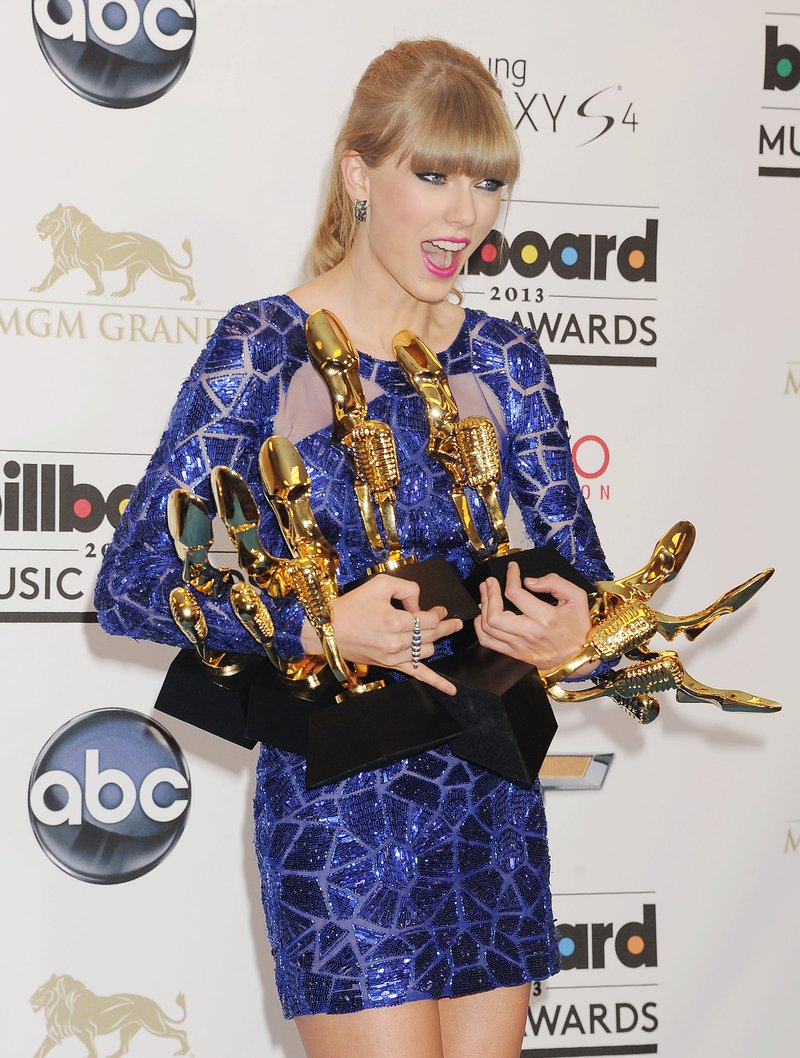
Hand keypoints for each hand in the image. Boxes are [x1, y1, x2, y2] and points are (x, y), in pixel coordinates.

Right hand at [300, 574, 462, 694]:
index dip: (439, 613)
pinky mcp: (391, 665)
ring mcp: (395, 656)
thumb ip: (407, 588)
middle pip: (433, 635)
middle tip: (454, 622)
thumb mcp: (380, 584)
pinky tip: (451, 690)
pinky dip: (436, 682)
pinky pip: (418, 675)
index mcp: (396, 621)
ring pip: (428, 651)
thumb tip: (420, 605)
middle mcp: (397, 641)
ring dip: (434, 642)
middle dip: (446, 626)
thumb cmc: (352, 605)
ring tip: (436, 634)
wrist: (328, 630)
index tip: (438, 609)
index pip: (431, 619)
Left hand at [474, 561, 593, 672]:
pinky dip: (480, 627)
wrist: (580, 656)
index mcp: (545, 618)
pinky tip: (483, 614)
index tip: (512, 568)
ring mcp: (520, 645)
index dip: (510, 577)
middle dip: (489, 593)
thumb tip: (529, 581)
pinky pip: (488, 642)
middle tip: (490, 581)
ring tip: (485, 592)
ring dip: (483, 606)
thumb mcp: (576, 597)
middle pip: (496, 615)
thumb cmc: (578, 626)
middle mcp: (530, 633)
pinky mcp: (515, 654)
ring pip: (488, 628)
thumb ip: (555, 583)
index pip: (516, 594)